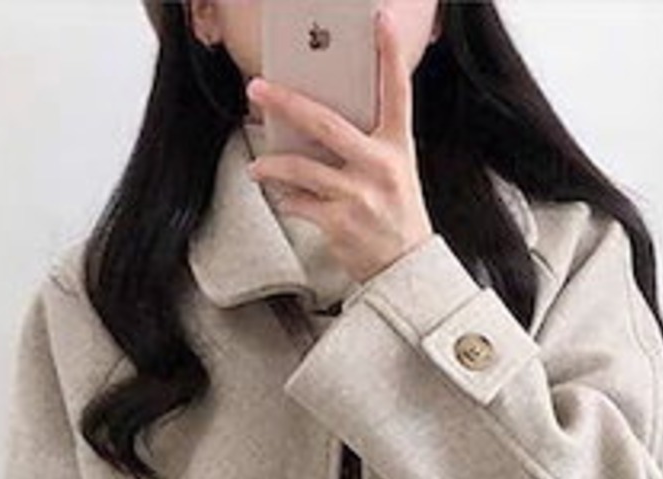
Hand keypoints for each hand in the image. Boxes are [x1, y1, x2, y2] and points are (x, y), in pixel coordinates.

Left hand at [244, 7, 435, 285]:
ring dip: (271, 164)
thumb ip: (367, 144)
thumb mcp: (395, 171)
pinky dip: (287, 199)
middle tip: (256, 88)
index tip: (381, 18)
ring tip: (256, 165)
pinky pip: (299, 203)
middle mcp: (380, 166)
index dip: (390, 53)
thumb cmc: (396, 215)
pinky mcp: (339, 223)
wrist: (406, 269)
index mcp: (398, 147)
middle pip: (325, 123)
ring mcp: (359, 195)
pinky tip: (282, 197)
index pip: (397, 92)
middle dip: (286, 103)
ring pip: (301, 168)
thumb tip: (315, 123)